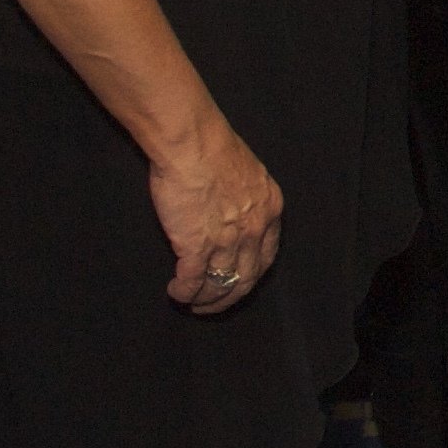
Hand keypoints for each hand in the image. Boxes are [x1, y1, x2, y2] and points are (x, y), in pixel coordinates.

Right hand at [147, 120, 286, 311]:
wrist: (192, 142)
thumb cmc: (211, 146)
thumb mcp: (246, 173)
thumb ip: (244, 197)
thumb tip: (230, 210)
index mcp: (270, 209)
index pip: (267, 256)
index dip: (251, 275)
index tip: (239, 283)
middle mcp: (254, 230)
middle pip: (246, 278)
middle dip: (229, 297)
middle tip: (212, 305)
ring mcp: (227, 241)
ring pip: (220, 284)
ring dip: (205, 299)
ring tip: (192, 303)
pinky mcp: (198, 246)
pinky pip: (194, 281)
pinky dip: (185, 292)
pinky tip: (177, 293)